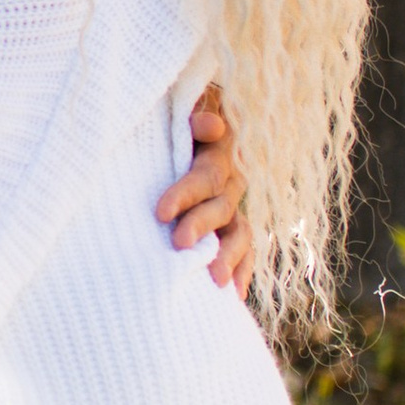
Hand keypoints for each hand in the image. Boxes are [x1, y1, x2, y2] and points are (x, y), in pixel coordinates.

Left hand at [157, 83, 253, 300]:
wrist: (188, 122)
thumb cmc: (171, 115)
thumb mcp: (182, 109)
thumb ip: (195, 117)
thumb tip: (212, 126)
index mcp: (219, 150)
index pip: (207, 176)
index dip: (185, 194)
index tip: (160, 213)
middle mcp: (231, 179)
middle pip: (220, 206)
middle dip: (200, 226)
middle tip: (177, 244)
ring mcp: (233, 203)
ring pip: (239, 232)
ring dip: (228, 256)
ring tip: (215, 282)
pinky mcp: (231, 224)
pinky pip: (245, 247)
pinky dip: (242, 269)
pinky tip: (234, 295)